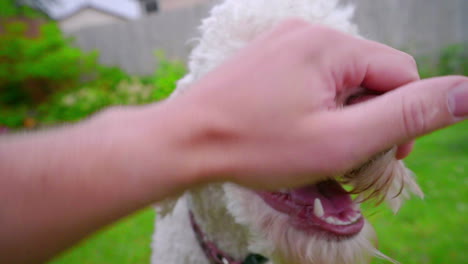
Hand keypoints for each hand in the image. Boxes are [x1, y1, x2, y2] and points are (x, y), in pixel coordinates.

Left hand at [167, 19, 467, 188]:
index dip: (401, 120)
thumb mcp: (339, 140)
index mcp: (331, 46)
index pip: (400, 75)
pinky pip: (310, 77)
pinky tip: (296, 129)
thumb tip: (467, 92)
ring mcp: (283, 42)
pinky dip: (316, 105)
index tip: (381, 158)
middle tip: (346, 157)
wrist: (184, 140)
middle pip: (369, 75)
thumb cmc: (256, 146)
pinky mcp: (267, 57)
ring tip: (317, 147)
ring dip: (342, 114)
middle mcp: (308, 32)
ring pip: (340, 79)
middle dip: (368, 118)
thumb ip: (406, 114)